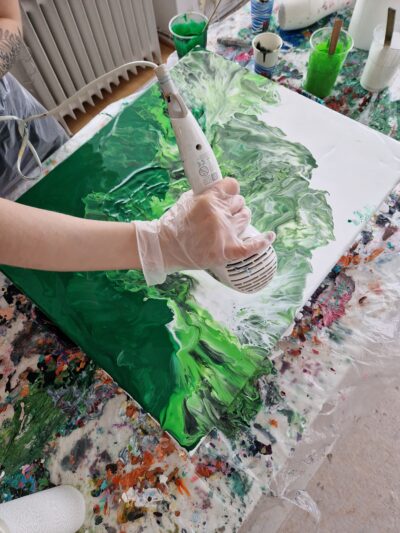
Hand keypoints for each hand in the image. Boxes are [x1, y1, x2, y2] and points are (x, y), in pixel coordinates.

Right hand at [135, 178, 275, 285]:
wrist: (164, 249)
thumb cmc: (174, 225)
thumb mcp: (188, 199)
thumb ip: (207, 193)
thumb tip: (224, 188)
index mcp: (208, 199)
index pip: (233, 185)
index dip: (230, 190)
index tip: (227, 194)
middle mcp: (218, 214)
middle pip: (240, 202)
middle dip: (232, 206)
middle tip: (220, 214)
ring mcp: (224, 233)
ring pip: (245, 217)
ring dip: (239, 219)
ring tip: (228, 226)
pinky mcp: (227, 251)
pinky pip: (252, 245)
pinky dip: (263, 241)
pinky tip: (270, 236)